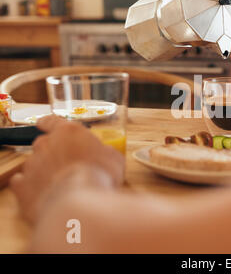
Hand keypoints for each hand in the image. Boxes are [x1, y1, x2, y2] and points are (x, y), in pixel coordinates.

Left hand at [10, 115, 124, 222]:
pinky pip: (23, 183)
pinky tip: (45, 193)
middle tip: (69, 165)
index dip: (49, 123)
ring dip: (46, 171)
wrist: (79, 203)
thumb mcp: (115, 158)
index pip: (53, 121)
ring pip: (35, 164)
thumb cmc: (99, 175)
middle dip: (54, 152)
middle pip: (44, 144)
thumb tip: (106, 154)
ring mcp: (32, 164)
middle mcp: (46, 144)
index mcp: (68, 132)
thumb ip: (105, 151)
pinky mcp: (22, 186)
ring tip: (61, 184)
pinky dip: (33, 186)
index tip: (44, 124)